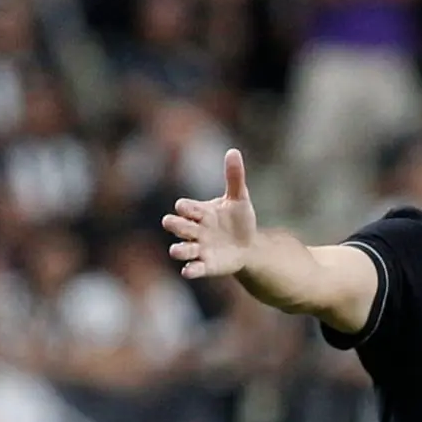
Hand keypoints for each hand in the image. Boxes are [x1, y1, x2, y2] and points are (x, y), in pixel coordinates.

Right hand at [164, 149, 257, 279]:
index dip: (185, 207)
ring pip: (182, 249)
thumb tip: (233, 151)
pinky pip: (194, 268)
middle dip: (175, 225)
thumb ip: (234, 177)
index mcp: (200, 212)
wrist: (248, 246)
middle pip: (177, 226)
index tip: (184, 207)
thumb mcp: (239, 198)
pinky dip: (190, 270)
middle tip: (173, 223)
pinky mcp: (206, 265)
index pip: (186, 207)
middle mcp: (195, 230)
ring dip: (179, 250)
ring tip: (177, 251)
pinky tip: (189, 270)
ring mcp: (199, 248)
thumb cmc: (238, 219)